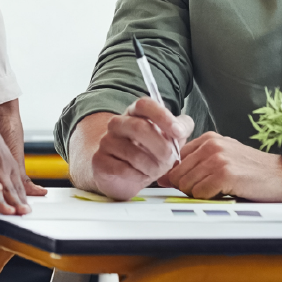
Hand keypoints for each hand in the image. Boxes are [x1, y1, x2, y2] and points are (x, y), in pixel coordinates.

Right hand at [78, 98, 193, 200]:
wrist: (122, 176)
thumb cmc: (148, 153)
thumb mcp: (168, 139)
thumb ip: (180, 128)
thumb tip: (181, 127)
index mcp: (134, 113)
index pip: (145, 105)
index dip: (163, 116)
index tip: (178, 132)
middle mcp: (117, 124)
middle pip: (139, 128)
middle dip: (162, 147)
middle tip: (171, 159)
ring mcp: (106, 141)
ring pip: (134, 153)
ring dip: (152, 166)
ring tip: (155, 170)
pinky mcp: (99, 161)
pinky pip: (123, 169)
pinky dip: (138, 176)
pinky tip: (139, 175)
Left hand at [163, 132, 281, 201]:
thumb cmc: (253, 170)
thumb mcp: (224, 157)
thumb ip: (197, 163)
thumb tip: (166, 177)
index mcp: (208, 138)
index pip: (175, 159)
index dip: (179, 175)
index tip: (190, 183)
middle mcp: (211, 145)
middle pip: (177, 174)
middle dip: (188, 187)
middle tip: (209, 190)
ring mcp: (217, 158)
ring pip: (186, 185)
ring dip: (199, 194)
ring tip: (218, 190)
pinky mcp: (224, 173)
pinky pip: (200, 193)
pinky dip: (209, 198)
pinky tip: (224, 193)